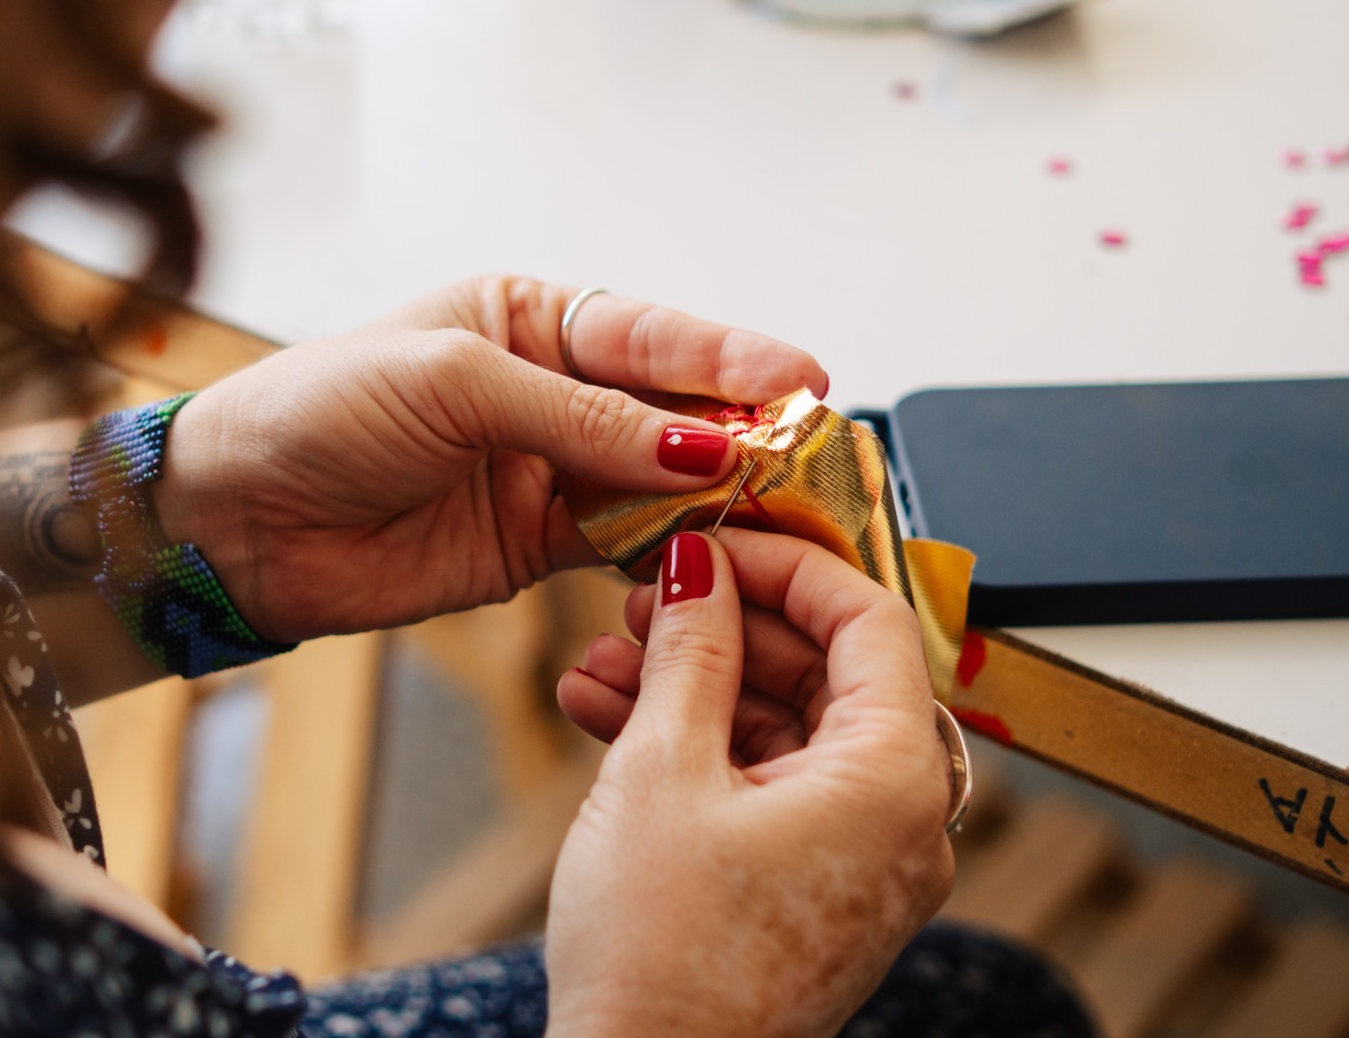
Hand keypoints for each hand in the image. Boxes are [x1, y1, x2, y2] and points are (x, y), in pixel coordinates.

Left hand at [151, 276, 825, 642]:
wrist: (236, 514)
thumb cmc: (318, 409)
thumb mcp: (453, 382)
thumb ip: (579, 417)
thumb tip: (697, 450)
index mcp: (527, 319)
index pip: (650, 335)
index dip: (730, 359)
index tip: (802, 381)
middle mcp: (547, 391)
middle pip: (671, 411)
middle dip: (743, 432)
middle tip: (816, 457)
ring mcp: (546, 472)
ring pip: (659, 483)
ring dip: (719, 499)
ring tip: (786, 512)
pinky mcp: (533, 547)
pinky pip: (624, 547)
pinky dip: (671, 553)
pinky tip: (716, 556)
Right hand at [544, 529, 954, 1037]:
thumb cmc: (664, 961)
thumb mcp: (661, 767)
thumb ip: (691, 648)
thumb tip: (699, 569)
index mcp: (893, 780)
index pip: (867, 618)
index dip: (784, 564)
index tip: (714, 540)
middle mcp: (899, 821)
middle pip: (826, 672)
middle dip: (724, 626)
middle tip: (645, 599)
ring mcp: (858, 860)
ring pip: (785, 728)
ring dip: (694, 686)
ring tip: (603, 665)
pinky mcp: (814, 889)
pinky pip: (769, 785)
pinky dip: (700, 748)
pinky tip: (614, 720)